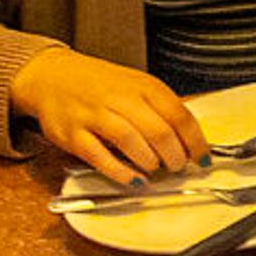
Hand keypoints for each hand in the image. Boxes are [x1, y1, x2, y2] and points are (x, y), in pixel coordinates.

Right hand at [10, 48, 208, 183]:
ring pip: (131, 141)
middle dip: (175, 155)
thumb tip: (190, 138)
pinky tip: (134, 180)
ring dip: (150, 162)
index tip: (203, 158)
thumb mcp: (137, 86)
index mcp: (143, 87)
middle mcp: (120, 99)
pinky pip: (99, 156)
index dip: (196, 141)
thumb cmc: (100, 84)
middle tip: (178, 167)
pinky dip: (120, 172)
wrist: (52, 76)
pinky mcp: (72, 134)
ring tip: (157, 170)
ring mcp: (94, 116)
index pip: (180, 115)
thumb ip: (161, 108)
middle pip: (158, 131)